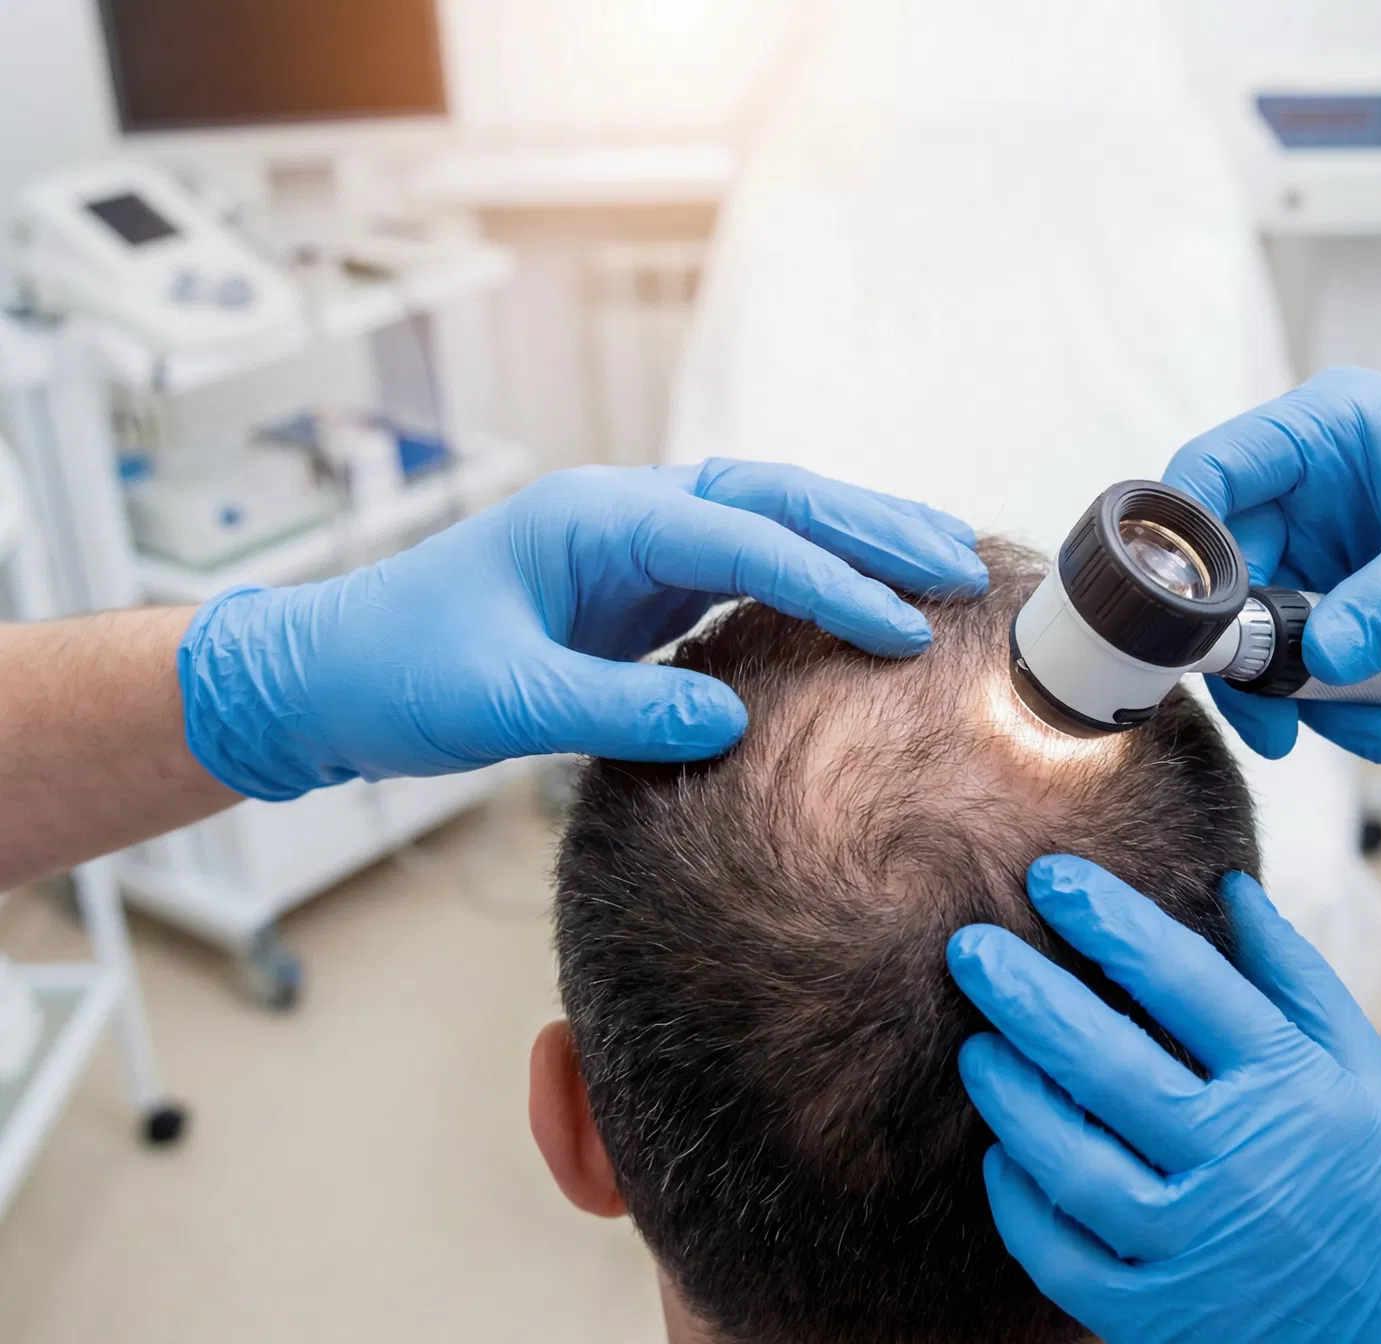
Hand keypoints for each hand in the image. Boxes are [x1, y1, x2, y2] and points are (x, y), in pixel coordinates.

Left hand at [179, 460, 986, 799]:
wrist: (327, 676)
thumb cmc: (398, 677)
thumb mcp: (502, 702)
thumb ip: (617, 709)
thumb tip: (733, 720)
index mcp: (595, 519)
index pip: (742, 537)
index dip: (829, 581)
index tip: (903, 627)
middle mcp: (626, 512)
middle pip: (777, 497)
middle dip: (874, 527)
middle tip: (964, 565)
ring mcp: (636, 543)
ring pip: (772, 517)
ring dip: (859, 536)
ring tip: (946, 562)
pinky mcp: (639, 585)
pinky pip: (748, 563)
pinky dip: (815, 572)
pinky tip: (867, 599)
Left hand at [947, 855, 1380, 1343]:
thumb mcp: (1373, 1075)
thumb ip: (1297, 978)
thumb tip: (1232, 888)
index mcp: (1295, 1088)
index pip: (1182, 981)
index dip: (1107, 921)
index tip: (1050, 877)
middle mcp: (1243, 1162)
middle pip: (1105, 1061)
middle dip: (1025, 993)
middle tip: (967, 947)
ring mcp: (1197, 1247)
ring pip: (1069, 1159)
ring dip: (1009, 1095)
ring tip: (977, 1047)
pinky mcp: (1162, 1323)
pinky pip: (1063, 1255)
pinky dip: (1021, 1202)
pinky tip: (1004, 1156)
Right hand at [1162, 367, 1380, 763]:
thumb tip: (1321, 659)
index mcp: (1324, 432)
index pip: (1214, 471)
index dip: (1181, 539)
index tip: (1180, 616)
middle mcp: (1306, 486)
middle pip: (1228, 571)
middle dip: (1255, 654)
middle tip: (1276, 721)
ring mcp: (1319, 546)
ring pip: (1265, 629)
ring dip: (1302, 694)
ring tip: (1370, 735)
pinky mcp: (1339, 598)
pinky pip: (1308, 656)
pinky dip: (1334, 700)